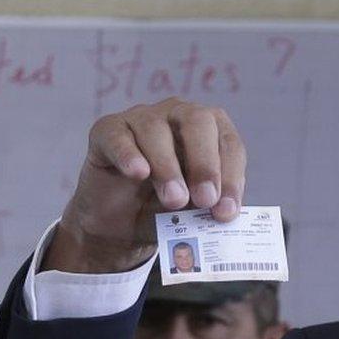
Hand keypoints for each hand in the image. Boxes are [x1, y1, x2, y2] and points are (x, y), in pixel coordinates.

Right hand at [42, 97, 245, 272]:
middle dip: (205, 163)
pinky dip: (129, 155)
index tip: (226, 211)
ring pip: (156, 130)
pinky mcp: (107, 131)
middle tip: (205, 200)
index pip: (229, 143)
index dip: (231, 176)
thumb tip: (224, 210)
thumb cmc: (167, 208)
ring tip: (174, 201)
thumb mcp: (194, 209)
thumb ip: (210, 205)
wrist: (121, 223)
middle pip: (197, 121)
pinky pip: (118, 136)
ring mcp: (141, 118)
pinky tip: (138, 173)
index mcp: (211, 130)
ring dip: (168, 167)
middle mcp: (178, 114)